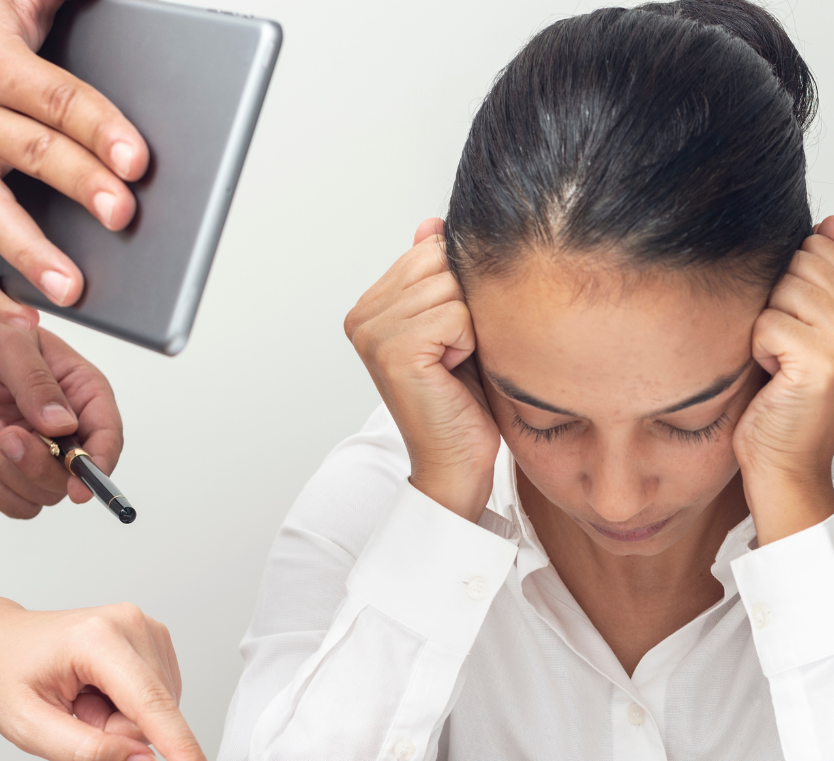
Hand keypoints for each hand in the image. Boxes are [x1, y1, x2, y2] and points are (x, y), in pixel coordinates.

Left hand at [0, 303, 122, 518]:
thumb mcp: (7, 343)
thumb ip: (36, 383)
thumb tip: (62, 425)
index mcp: (83, 392)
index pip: (107, 436)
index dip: (99, 464)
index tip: (79, 486)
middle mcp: (69, 428)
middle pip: (76, 474)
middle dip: (38, 465)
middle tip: (6, 436)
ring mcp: (41, 452)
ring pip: (46, 492)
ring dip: (10, 472)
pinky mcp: (11, 469)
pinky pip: (18, 503)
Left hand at [0, 585, 216, 760]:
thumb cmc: (5, 677)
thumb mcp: (26, 728)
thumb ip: (86, 753)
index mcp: (97, 639)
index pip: (150, 706)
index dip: (180, 751)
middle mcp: (132, 624)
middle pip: (154, 714)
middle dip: (117, 732)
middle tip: (73, 715)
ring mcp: (148, 628)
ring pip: (160, 711)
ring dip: (121, 721)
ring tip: (82, 701)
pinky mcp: (156, 640)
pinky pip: (159, 700)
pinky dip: (128, 709)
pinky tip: (98, 693)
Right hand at [344, 219, 499, 522]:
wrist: (457, 462)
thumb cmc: (461, 402)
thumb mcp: (454, 326)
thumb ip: (437, 276)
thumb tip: (432, 224)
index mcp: (371, 306)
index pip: (430, 250)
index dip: (459, 288)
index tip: (453, 335)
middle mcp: (363, 316)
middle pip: (440, 263)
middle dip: (465, 304)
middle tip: (457, 351)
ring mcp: (373, 333)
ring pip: (450, 288)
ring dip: (470, 326)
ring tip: (455, 362)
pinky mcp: (394, 351)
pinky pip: (454, 315)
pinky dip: (468, 342)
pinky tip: (454, 371)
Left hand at [736, 216, 833, 545]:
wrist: (788, 465)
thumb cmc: (792, 399)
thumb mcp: (813, 326)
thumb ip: (828, 271)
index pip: (819, 247)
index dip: (793, 287)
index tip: (803, 330)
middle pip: (798, 264)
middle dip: (779, 304)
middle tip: (789, 350)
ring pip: (780, 291)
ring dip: (767, 327)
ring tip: (783, 363)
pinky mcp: (822, 361)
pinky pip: (766, 323)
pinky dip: (757, 350)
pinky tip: (776, 378)